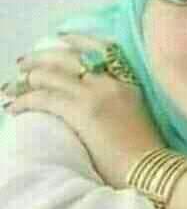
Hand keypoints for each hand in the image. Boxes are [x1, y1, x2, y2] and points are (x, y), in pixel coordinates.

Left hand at [3, 34, 164, 188]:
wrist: (150, 169)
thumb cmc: (146, 150)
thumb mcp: (138, 114)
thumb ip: (119, 100)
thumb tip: (95, 102)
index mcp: (128, 81)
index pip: (100, 50)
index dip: (76, 42)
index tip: (60, 39)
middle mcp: (111, 81)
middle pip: (69, 58)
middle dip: (41, 58)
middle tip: (23, 63)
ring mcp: (97, 94)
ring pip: (52, 75)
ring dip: (27, 79)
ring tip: (11, 87)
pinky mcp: (82, 111)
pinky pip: (44, 98)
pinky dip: (25, 100)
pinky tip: (14, 106)